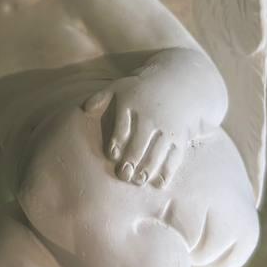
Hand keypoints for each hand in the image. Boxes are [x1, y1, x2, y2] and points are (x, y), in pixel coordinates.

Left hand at [83, 74, 207, 186]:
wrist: (178, 82)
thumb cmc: (142, 88)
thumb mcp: (121, 86)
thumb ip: (101, 97)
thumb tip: (85, 109)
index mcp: (133, 105)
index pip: (122, 127)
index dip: (116, 143)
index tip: (112, 156)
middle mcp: (150, 117)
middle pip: (139, 143)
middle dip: (130, 161)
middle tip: (123, 175)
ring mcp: (167, 128)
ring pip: (157, 152)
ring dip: (147, 169)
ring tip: (138, 180)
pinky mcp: (180, 137)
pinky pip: (175, 156)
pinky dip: (168, 171)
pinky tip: (158, 183)